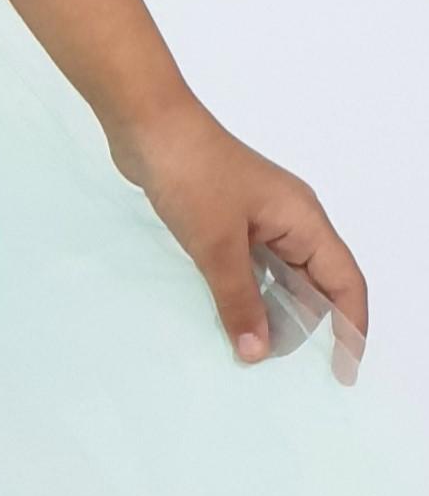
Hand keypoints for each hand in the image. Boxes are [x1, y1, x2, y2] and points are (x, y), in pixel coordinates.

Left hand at [107, 97, 367, 381]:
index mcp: (304, 220)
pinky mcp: (227, 215)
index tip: (341, 372)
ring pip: (278, 274)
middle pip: (314, 282)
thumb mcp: (217, 245)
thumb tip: (258, 352)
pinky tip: (224, 312)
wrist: (146, 123)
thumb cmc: (191, 174)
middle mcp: (290, 218)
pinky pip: (249, 263)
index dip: (350, 329)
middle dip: (301, 324)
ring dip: (269, 308)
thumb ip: (239, 300)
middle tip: (272, 361)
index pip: (345, 283)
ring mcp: (257, 215)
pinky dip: (243, 289)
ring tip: (249, 346)